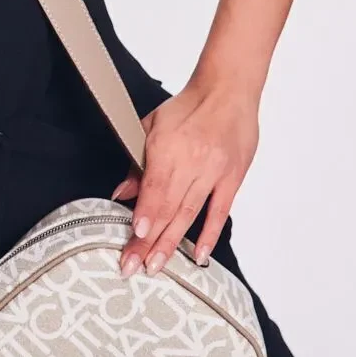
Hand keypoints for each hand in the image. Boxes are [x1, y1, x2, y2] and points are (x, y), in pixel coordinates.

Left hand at [109, 76, 258, 275]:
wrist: (227, 90)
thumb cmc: (187, 107)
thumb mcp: (151, 126)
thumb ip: (136, 162)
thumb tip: (121, 193)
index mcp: (169, 146)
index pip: (155, 188)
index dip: (146, 214)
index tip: (135, 237)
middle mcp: (193, 161)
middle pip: (168, 207)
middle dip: (150, 240)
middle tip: (135, 266)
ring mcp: (215, 171)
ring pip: (190, 213)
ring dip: (172, 242)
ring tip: (157, 265)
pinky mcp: (233, 177)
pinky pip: (220, 211)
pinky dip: (208, 235)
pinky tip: (197, 255)